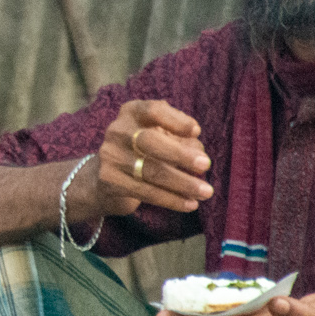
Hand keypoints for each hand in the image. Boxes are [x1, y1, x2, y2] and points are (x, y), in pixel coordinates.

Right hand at [83, 100, 213, 217]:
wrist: (108, 177)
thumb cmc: (145, 151)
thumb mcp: (162, 137)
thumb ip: (181, 139)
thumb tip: (199, 151)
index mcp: (132, 113)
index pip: (154, 111)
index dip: (175, 120)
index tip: (196, 132)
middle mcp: (118, 131)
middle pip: (149, 141)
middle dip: (180, 154)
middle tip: (206, 165)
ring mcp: (110, 155)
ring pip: (150, 171)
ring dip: (182, 183)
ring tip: (206, 191)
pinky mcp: (109, 180)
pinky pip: (145, 191)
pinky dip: (171, 199)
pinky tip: (190, 204)